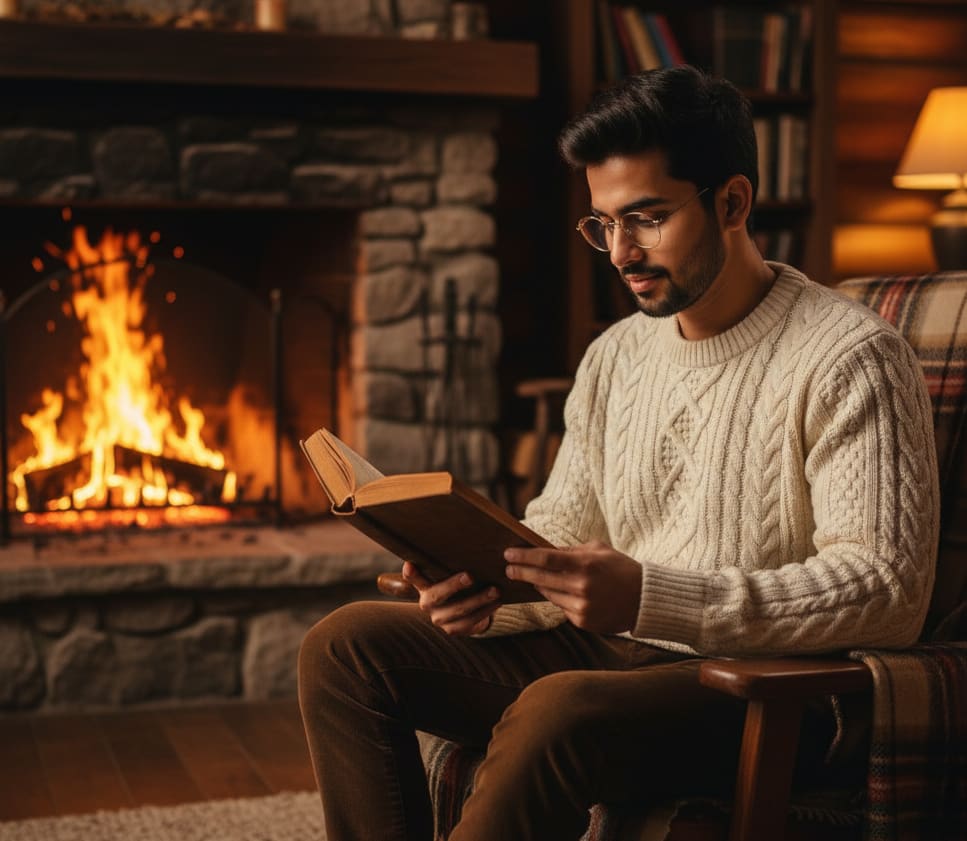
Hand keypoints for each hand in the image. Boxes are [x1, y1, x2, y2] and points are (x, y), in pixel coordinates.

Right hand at [401, 561, 501, 635]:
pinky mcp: (453, 630)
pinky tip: (497, 602)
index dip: (411, 574)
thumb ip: (448, 562)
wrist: (463, 611)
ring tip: (495, 590)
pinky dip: (485, 612)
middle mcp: (427, 603)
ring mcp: (439, 619)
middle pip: (437, 595)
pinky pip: (470, 622)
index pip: (413, 578)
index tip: (409, 565)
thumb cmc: (456, 584)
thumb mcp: (449, 573)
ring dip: (479, 600)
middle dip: (454, 586)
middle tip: (470, 576)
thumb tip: (462, 542)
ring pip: (459, 610)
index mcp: (423, 586)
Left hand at [504, 541, 641, 633]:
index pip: (545, 559)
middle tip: (508, 568)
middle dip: (521, 573)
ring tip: (531, 579)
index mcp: (585, 564)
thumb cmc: (620, 568)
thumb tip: (544, 551)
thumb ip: (571, 551)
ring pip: (549, 595)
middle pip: (541, 579)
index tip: (508, 554)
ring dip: (539, 586)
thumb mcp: (599, 550)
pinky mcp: (583, 621)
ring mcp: (581, 606)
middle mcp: (581, 587)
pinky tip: (561, 592)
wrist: (644, 599)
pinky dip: (559, 599)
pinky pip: (561, 608)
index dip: (524, 557)